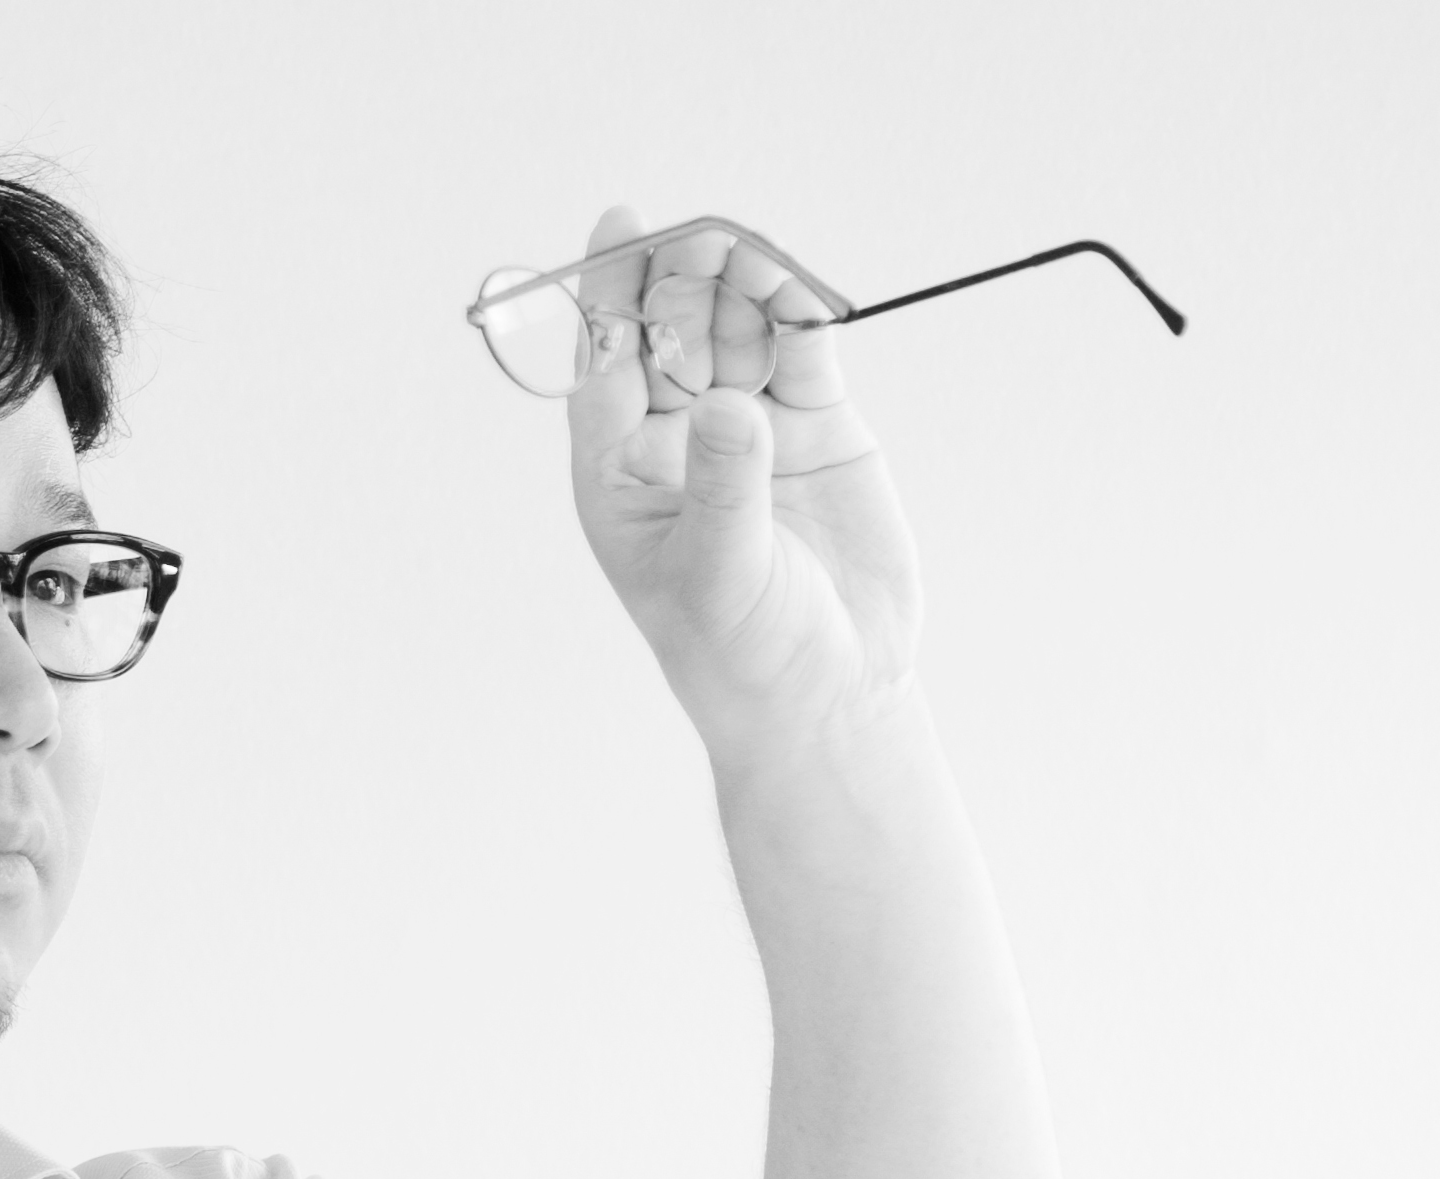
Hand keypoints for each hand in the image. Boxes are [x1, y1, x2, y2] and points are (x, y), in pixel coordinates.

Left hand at [563, 202, 923, 771]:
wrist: (835, 695)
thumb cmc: (747, 657)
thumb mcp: (721, 577)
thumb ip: (724, 488)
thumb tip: (728, 408)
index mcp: (622, 479)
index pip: (604, 368)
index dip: (609, 295)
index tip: (622, 224)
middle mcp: (678, 444)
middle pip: (670, 331)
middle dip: (682, 280)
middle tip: (707, 243)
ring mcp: (749, 428)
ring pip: (735, 327)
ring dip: (740, 284)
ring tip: (750, 254)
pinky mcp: (816, 427)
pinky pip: (800, 347)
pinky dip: (799, 311)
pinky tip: (797, 287)